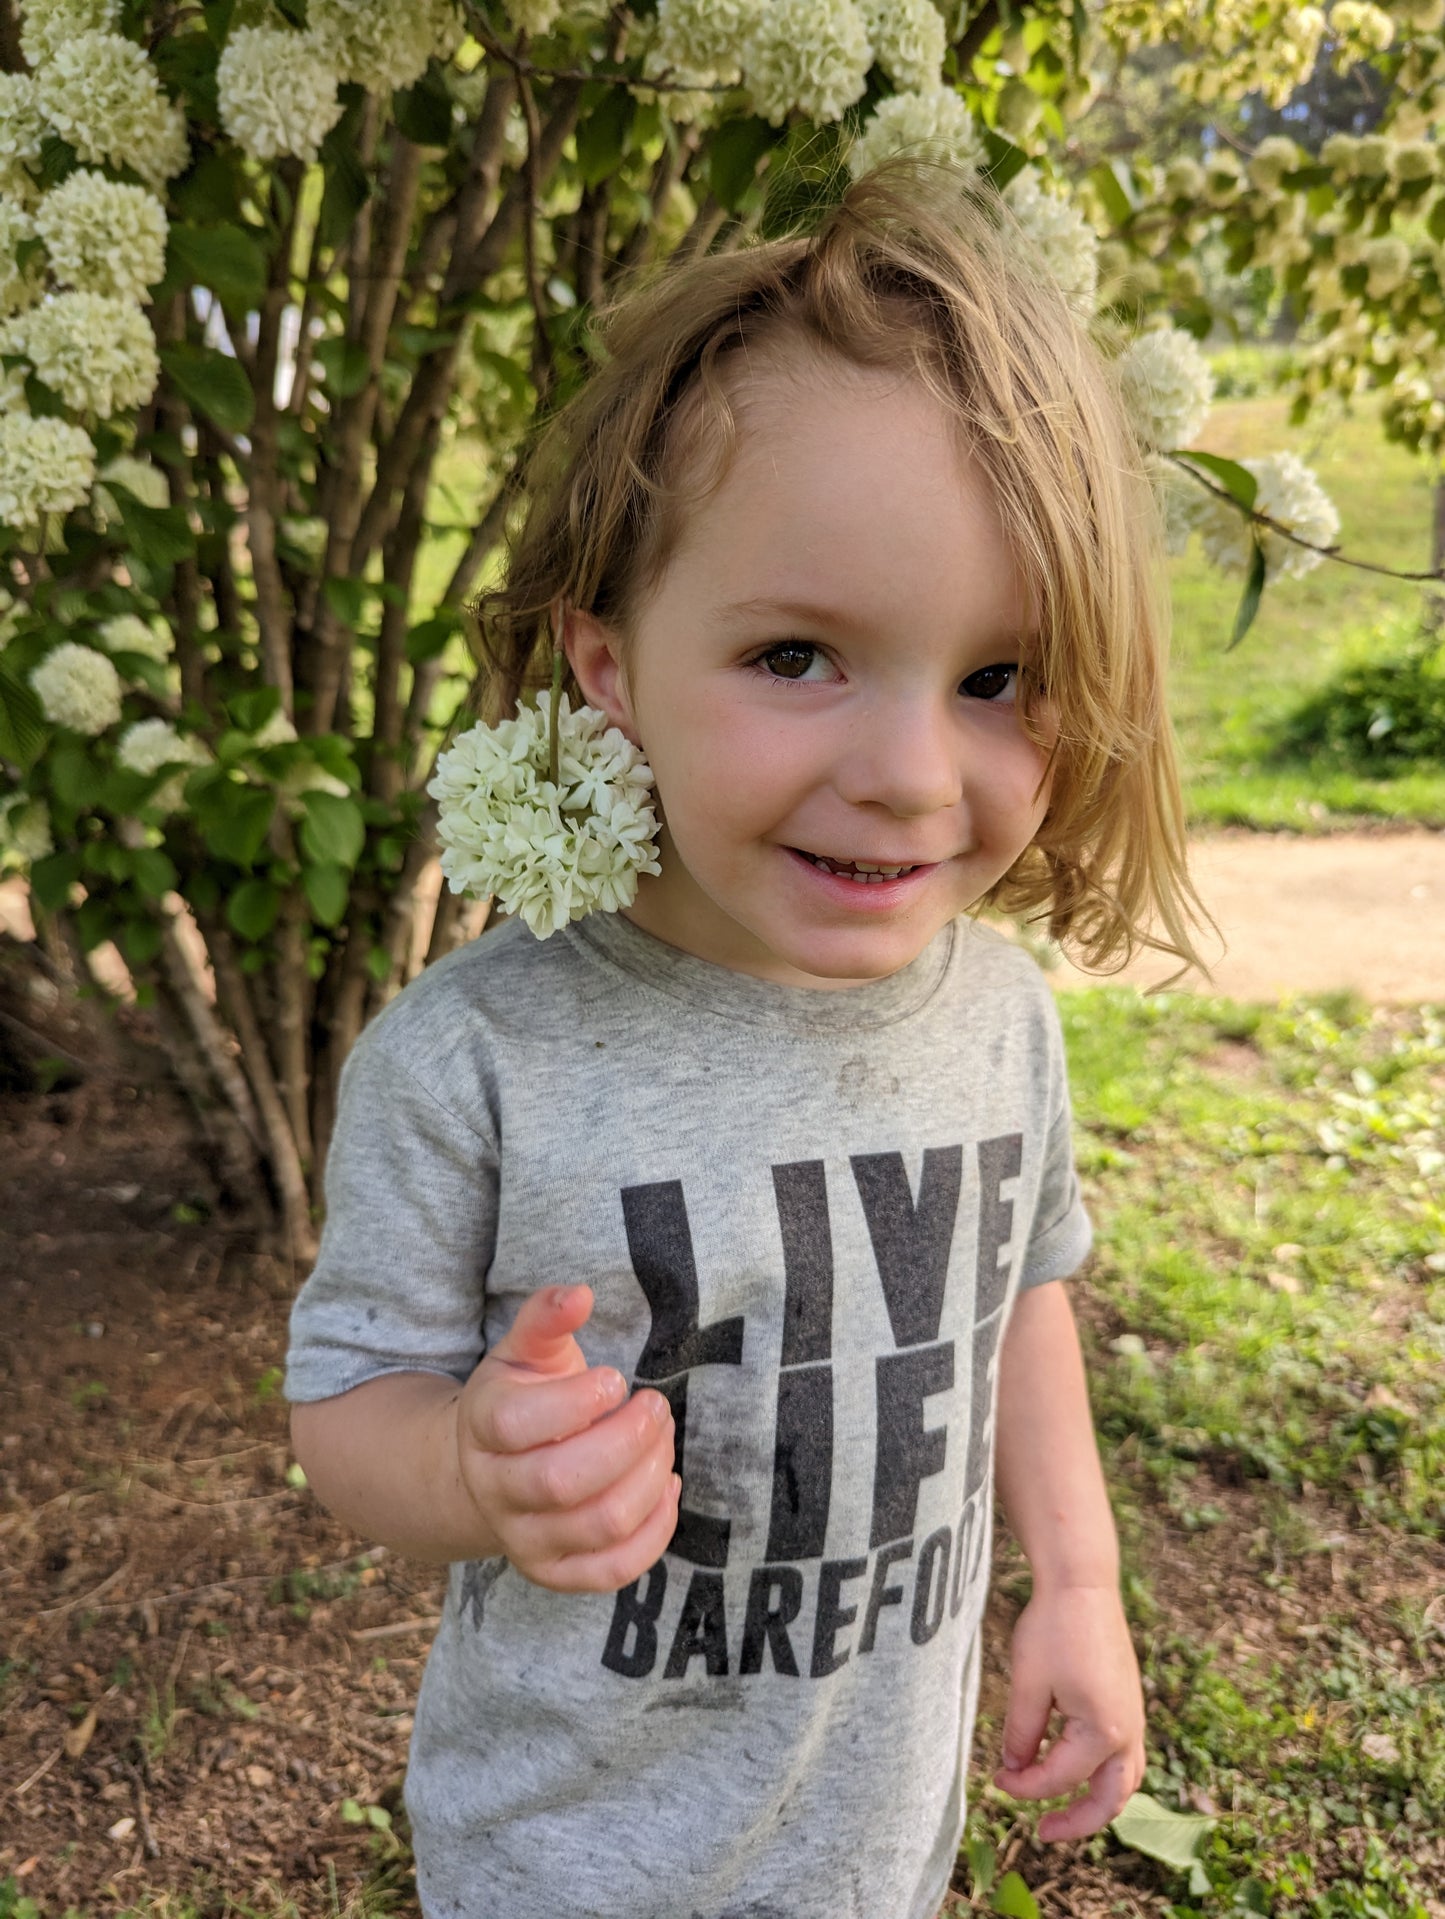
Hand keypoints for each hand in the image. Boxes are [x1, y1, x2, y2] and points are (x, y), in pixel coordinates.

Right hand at [454, 1284, 679, 1592]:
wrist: (491, 1470)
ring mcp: (523, 1539)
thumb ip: (546, 1318)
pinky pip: (613, 1569)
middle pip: (563, 1481)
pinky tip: (667, 1486)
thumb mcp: (525, 1351)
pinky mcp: (555, 1573)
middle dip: (627, 1440)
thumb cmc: (523, 1398)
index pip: (517, 1424)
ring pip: (598, 1524)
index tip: (616, 1379)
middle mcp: (494, 1490)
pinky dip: (655, 1530)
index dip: (578, 1400)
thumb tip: (580, 1293)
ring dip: (649, 1478)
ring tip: (662, 1440)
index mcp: (482, 1427)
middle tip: (655, 1407)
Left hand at [992, 1582, 1145, 1841]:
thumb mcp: (1027, 1684)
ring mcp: (1134, 1717)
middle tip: (1041, 1831)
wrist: (1083, 1583)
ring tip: (1062, 1807)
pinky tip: (1071, 1763)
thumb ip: (1021, 1734)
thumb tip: (1014, 1768)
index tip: (996, 1780)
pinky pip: (1124, 1753)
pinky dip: (1102, 1771)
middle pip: (1111, 1799)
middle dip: (1077, 1821)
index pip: (1059, 1778)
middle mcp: (1128, 1731)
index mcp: (1103, 1731)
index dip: (1024, 1786)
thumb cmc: (1053, 1629)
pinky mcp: (1128, 1702)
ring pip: (1125, 1779)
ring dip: (1096, 1800)